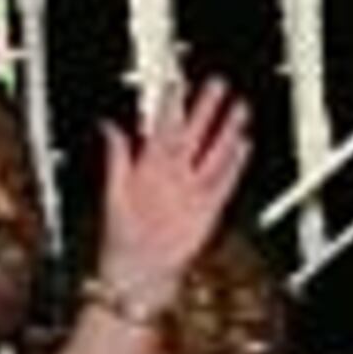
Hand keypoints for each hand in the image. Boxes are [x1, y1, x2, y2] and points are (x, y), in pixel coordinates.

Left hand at [98, 79, 253, 295]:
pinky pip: (225, 182)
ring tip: (240, 110)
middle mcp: (174, 174)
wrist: (140, 270)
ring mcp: (192, 189)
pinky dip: (235, 165)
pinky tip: (243, 147)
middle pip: (195, 134)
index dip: (172, 104)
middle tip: (219, 84)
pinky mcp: (207, 207)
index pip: (164, 127)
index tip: (179, 83)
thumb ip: (117, 157)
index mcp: (149, 166)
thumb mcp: (114, 192)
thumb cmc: (122, 236)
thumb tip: (109, 125)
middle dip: (207, 109)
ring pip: (214, 153)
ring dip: (227, 132)